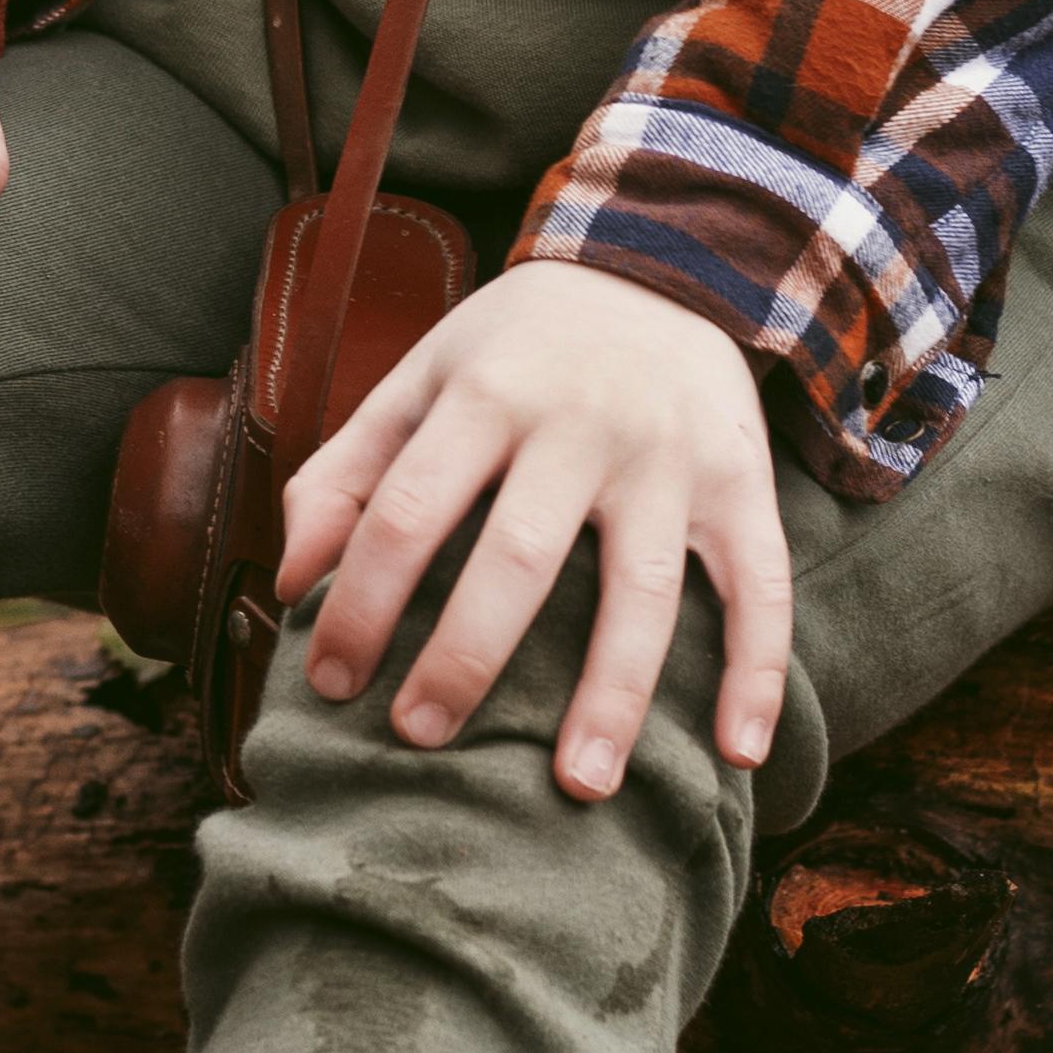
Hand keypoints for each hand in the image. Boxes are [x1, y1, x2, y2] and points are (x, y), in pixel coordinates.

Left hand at [273, 266, 791, 803]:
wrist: (662, 264)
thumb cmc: (518, 348)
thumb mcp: (421, 378)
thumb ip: (345, 472)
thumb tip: (291, 582)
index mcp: (486, 394)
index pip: (409, 510)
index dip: (361, 602)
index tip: (331, 682)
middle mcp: (581, 424)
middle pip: (519, 557)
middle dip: (466, 657)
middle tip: (421, 738)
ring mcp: (669, 458)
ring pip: (643, 588)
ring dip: (613, 694)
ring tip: (581, 788)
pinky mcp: (741, 484)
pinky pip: (762, 585)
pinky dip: (759, 670)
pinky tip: (741, 751)